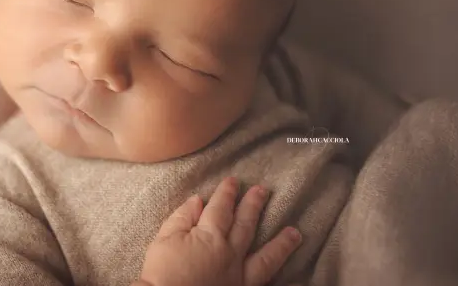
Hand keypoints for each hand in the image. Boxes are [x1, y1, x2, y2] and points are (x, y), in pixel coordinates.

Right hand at [136, 177, 302, 285]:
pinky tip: (288, 273)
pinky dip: (278, 275)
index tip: (234, 180)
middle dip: (254, 206)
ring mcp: (239, 277)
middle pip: (246, 225)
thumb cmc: (162, 272)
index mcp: (210, 236)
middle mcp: (230, 254)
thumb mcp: (164, 239)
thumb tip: (197, 200)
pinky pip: (265, 281)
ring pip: (266, 258)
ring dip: (281, 244)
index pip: (221, 208)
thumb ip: (182, 218)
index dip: (227, 193)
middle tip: (263, 191)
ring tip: (295, 233)